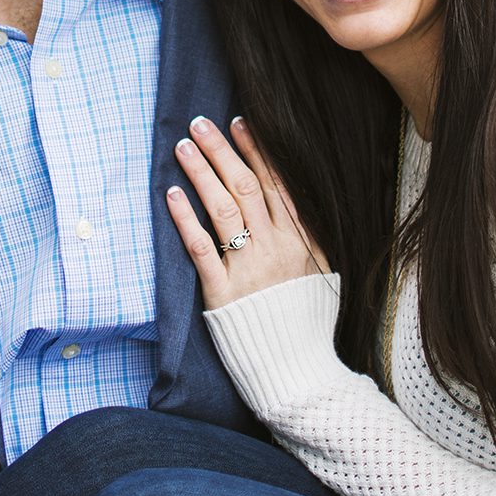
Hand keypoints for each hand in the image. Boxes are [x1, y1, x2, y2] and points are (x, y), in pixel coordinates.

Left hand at [167, 116, 328, 310]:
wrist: (298, 372)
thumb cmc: (307, 323)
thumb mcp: (323, 274)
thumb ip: (310, 238)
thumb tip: (299, 202)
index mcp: (302, 241)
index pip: (278, 183)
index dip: (257, 151)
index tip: (241, 122)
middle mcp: (276, 248)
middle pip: (247, 187)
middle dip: (222, 150)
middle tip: (200, 123)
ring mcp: (249, 269)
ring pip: (224, 209)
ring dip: (202, 173)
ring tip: (183, 147)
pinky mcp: (222, 293)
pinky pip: (202, 248)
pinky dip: (186, 219)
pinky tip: (172, 195)